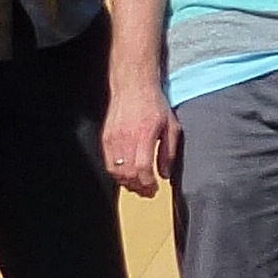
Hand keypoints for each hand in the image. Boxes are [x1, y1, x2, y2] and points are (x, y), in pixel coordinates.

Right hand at [105, 82, 178, 196]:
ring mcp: (114, 138)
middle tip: (146, 190)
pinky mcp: (106, 138)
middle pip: (128, 173)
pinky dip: (117, 172)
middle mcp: (127, 138)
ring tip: (137, 184)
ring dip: (126, 182)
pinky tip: (126, 173)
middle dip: (138, 186)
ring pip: (116, 171)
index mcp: (145, 135)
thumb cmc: (154, 105)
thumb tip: (164, 173)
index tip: (154, 188)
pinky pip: (108, 162)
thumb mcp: (171, 126)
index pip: (142, 168)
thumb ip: (169, 151)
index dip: (148, 182)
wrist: (133, 86)